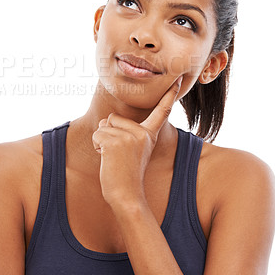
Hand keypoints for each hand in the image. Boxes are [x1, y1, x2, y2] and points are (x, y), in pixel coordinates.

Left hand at [92, 75, 182, 208]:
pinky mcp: (116, 142)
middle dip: (109, 133)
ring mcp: (130, 137)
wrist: (127, 196)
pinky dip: (97, 145)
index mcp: (149, 134)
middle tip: (118, 154)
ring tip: (113, 157)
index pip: (161, 111)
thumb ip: (125, 132)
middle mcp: (143, 133)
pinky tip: (107, 159)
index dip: (170, 95)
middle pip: (113, 117)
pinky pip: (97, 134)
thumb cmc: (126, 174)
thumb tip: (107, 118)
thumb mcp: (132, 150)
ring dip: (102, 141)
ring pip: (103, 125)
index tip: (178, 79)